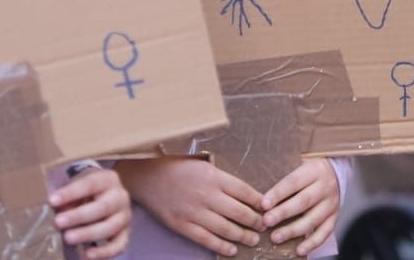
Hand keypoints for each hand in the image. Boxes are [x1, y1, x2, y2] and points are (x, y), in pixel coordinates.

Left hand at [50, 166, 130, 259]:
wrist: (107, 196)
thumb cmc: (87, 191)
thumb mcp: (79, 186)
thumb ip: (69, 198)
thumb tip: (57, 210)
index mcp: (108, 179)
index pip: (90, 184)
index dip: (70, 193)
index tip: (52, 201)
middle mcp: (120, 196)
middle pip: (102, 207)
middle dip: (79, 216)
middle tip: (58, 222)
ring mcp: (125, 216)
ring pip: (110, 227)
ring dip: (88, 234)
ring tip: (68, 238)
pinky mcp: (126, 234)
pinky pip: (119, 246)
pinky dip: (103, 253)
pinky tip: (86, 255)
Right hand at [116, 157, 263, 255]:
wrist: (145, 175)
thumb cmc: (174, 165)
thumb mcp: (201, 164)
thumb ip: (220, 177)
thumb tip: (243, 193)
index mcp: (213, 176)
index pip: (245, 192)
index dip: (260, 202)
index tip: (268, 208)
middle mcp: (207, 195)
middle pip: (240, 212)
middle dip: (256, 221)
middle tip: (264, 226)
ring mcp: (194, 212)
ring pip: (226, 228)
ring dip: (243, 236)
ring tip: (253, 239)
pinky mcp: (182, 225)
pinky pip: (206, 239)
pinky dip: (221, 246)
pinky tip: (232, 249)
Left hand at [262, 159, 339, 255]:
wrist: (337, 172)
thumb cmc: (309, 170)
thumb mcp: (299, 164)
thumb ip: (284, 176)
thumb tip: (260, 194)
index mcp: (313, 171)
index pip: (293, 182)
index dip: (277, 194)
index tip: (263, 204)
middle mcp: (324, 187)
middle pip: (303, 201)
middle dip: (283, 213)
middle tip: (266, 221)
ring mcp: (331, 204)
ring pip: (313, 219)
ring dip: (293, 230)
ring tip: (275, 237)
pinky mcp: (334, 217)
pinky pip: (324, 233)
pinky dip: (312, 243)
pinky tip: (299, 250)